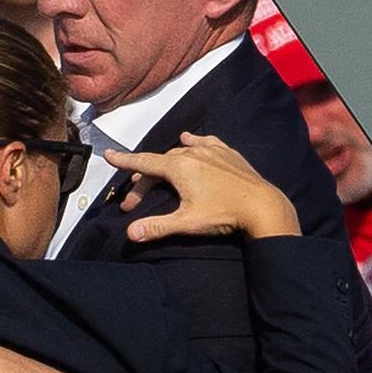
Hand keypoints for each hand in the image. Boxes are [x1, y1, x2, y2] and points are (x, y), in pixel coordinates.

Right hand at [104, 132, 299, 242]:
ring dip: (165, 163)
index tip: (107, 155)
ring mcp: (212, 151)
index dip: (123, 160)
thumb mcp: (186, 223)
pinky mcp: (228, 154)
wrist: (264, 206)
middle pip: (159, 163)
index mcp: (178, 167)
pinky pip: (205, 142)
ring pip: (180, 151)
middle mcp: (192, 153)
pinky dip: (194, 142)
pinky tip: (191, 140)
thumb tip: (130, 233)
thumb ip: (156, 227)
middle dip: (144, 180)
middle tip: (134, 203)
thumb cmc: (224, 214)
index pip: (143, 162)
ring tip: (157, 172)